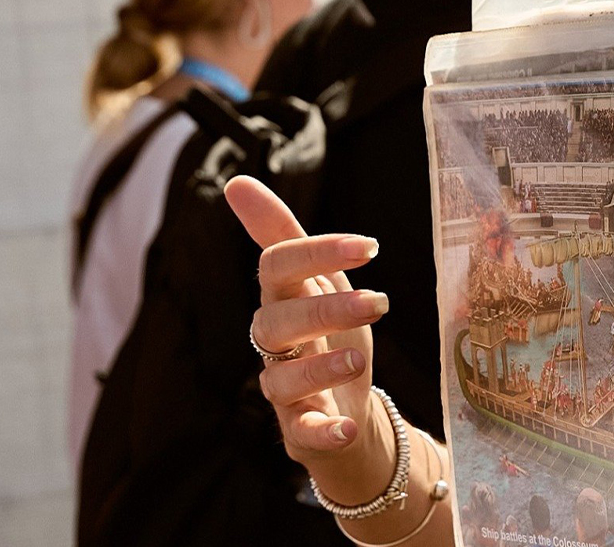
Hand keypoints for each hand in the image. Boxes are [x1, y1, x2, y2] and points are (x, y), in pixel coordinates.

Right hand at [225, 175, 388, 480]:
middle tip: (379, 302)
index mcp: (281, 298)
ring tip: (360, 359)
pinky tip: (347, 426)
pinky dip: (323, 432)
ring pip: (281, 380)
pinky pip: (303, 433)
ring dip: (320, 368)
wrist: (350, 405)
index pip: (277, 266)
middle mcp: (274, 344)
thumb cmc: (328, 332)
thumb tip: (235, 181)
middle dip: (327, 309)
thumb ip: (280, 233)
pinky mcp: (301, 429)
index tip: (371, 247)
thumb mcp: (316, 279)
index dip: (318, 252)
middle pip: (277, 322)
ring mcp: (284, 389)